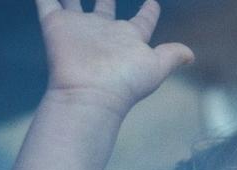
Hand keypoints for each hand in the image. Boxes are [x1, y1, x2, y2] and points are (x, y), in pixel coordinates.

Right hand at [34, 0, 193, 113]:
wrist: (89, 93)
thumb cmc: (125, 82)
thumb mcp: (156, 67)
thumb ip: (172, 56)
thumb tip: (191, 55)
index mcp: (127, 38)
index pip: (142, 20)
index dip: (149, 10)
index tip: (153, 1)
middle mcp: (103, 31)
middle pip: (105, 7)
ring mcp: (79, 28)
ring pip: (72, 0)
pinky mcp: (56, 25)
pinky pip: (46, 1)